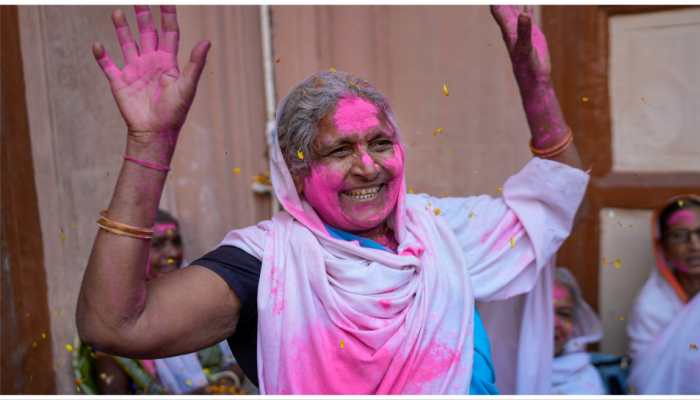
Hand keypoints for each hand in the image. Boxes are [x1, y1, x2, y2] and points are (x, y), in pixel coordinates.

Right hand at [93, 5, 209, 150]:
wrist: (156, 132)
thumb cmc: (175, 111)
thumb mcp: (187, 86)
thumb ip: (195, 63)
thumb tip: (207, 41)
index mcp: (168, 61)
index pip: (169, 33)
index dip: (167, 16)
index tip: (165, 0)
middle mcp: (150, 62)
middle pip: (147, 33)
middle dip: (143, 15)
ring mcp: (134, 70)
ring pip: (127, 43)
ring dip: (122, 29)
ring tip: (118, 12)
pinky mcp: (120, 82)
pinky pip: (108, 65)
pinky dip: (102, 56)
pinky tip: (97, 45)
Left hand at [490, 6, 550, 86]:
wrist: (534, 78)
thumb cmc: (527, 66)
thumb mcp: (525, 48)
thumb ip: (524, 32)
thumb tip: (524, 15)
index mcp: (508, 28)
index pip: (498, 7)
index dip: (497, 1)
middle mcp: (512, 26)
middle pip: (504, 4)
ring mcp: (521, 28)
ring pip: (515, 7)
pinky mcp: (531, 31)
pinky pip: (527, 13)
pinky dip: (526, 5)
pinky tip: (526, 2)